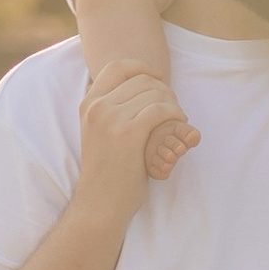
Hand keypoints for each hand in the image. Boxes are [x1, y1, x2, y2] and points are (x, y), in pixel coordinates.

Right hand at [77, 60, 188, 212]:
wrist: (100, 203)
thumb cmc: (106, 173)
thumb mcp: (98, 134)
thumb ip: (109, 111)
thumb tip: (135, 90)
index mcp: (89, 104)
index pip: (118, 66)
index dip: (143, 68)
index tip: (158, 81)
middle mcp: (97, 107)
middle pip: (142, 79)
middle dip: (165, 91)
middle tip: (174, 111)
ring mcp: (111, 118)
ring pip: (155, 93)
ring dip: (174, 105)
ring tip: (178, 122)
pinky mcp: (129, 134)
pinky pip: (161, 110)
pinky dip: (176, 115)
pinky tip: (180, 127)